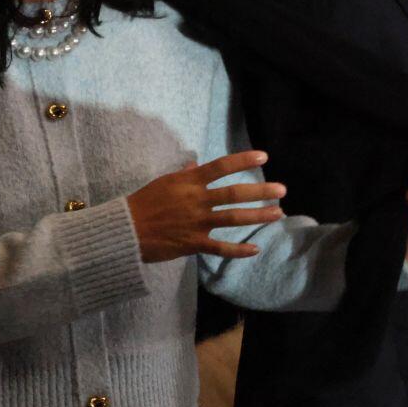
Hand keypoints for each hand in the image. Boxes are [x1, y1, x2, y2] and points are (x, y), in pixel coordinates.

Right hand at [126, 151, 286, 262]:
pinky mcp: (193, 243)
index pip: (221, 166)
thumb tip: (194, 166)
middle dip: (261, 192)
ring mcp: (197, 222)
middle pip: (234, 194)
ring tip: (279, 213)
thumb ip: (184, 176)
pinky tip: (255, 249)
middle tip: (282, 190)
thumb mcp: (163, 183)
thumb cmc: (143, 204)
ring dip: (258, 216)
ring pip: (233, 218)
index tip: (263, 156)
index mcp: (189, 182)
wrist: (125, 231)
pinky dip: (239, 250)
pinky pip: (221, 247)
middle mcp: (197, 200)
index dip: (243, 160)